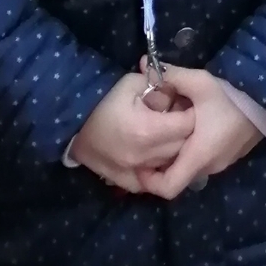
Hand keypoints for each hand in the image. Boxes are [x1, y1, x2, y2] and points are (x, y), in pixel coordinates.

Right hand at [69, 71, 194, 193]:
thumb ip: (159, 84)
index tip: (188, 103)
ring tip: (170, 134)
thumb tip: (176, 91)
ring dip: (175, 150)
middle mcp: (144, 156)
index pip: (187, 125)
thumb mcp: (132, 83)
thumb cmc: (104, 102)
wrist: (74, 126)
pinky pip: (153, 181)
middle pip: (182, 146)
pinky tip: (157, 154)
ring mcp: (135, 173)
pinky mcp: (127, 182)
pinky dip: (159, 169)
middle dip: (187, 131)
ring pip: (170, 164)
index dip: (191, 112)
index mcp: (148, 130)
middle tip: (181, 118)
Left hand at [139, 65, 265, 198]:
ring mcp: (222, 163)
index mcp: (197, 156)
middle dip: (163, 164)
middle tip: (154, 142)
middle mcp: (209, 166)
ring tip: (173, 132)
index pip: (167, 188)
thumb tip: (141, 63)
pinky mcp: (232, 155)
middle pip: (178, 177)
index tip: (141, 164)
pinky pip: (207, 160)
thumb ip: (171, 76)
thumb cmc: (232, 95)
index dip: (149, 181)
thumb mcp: (200, 82)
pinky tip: (196, 128)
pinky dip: (196, 150)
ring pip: (193, 168)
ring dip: (182, 155)